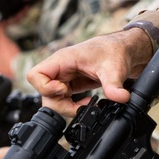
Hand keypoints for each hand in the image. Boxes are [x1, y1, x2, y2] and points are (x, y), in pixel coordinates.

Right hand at [28, 30, 152, 117]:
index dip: (46, 88)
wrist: (123, 51)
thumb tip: (120, 98)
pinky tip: (87, 102)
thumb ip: (114, 85)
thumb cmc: (113, 51)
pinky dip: (73, 107)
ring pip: (52, 99)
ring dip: (67, 107)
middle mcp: (59, 69)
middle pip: (43, 93)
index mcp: (62, 60)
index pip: (35, 75)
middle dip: (60, 104)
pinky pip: (62, 100)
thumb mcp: (114, 68)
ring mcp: (63, 78)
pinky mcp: (70, 85)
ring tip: (86, 104)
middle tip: (80, 105)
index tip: (64, 91)